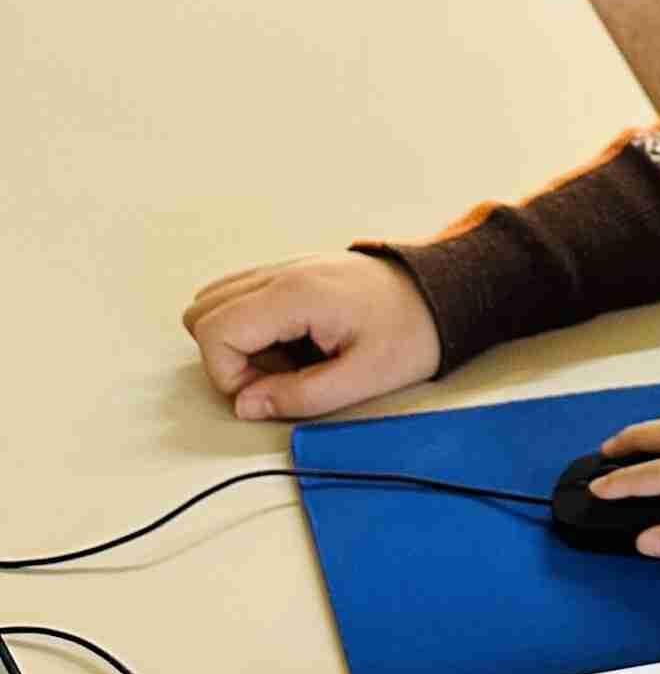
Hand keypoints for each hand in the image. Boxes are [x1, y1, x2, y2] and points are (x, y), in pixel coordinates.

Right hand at [184, 253, 441, 422]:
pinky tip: (292, 342)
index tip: (269, 391)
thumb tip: (245, 406)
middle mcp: (280, 273)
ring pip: (215, 302)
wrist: (445, 292)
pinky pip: (241, 296)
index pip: (214, 331)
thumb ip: (301, 396)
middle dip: (227, 358)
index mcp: (295, 295)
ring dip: (237, 340)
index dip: (229, 374)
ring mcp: (283, 268)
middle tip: (278, 377)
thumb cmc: (414, 331)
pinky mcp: (290, 273)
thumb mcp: (365, 378)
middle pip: (202, 314)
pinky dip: (252, 324)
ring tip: (288, 359)